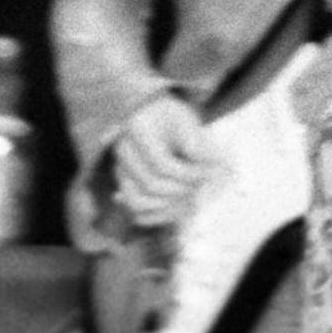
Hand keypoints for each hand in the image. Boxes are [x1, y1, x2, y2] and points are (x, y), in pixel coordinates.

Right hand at [111, 93, 214, 228]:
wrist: (152, 116)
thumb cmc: (172, 117)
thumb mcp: (186, 119)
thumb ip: (196, 143)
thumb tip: (211, 167)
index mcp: (137, 128)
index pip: (162, 164)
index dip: (187, 173)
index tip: (208, 172)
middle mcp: (122, 151)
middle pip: (150, 184)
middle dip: (181, 190)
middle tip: (202, 186)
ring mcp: (119, 169)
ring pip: (138, 202)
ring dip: (169, 207)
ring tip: (193, 202)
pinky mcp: (123, 184)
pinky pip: (135, 209)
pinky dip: (156, 216)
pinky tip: (179, 211)